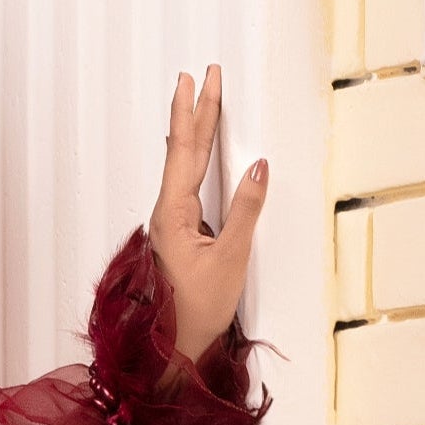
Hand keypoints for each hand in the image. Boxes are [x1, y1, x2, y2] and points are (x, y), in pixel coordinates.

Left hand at [150, 66, 267, 366]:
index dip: (196, 112)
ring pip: (183, 168)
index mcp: (173, 213)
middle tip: (199, 76)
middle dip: (193, 112)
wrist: (171, 349)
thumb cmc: (196, 311)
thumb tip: (258, 167)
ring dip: (192, 133)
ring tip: (197, 102)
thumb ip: (246, 210)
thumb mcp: (230, 258)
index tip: (201, 79)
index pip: (187, 151)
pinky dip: (194, 160)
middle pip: (182, 152)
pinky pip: (187, 186)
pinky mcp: (178, 235)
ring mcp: (170, 224)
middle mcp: (166, 213)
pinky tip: (196, 153)